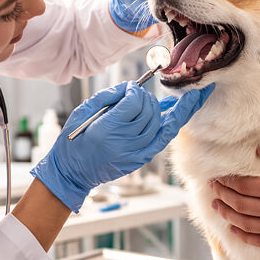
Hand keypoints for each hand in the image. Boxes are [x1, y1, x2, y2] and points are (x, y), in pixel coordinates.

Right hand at [31, 81, 213, 211]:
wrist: (73, 173)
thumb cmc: (73, 142)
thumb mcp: (82, 113)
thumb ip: (108, 96)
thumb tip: (130, 87)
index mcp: (107, 130)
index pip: (134, 103)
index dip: (135, 90)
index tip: (131, 87)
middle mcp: (124, 143)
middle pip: (149, 112)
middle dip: (147, 98)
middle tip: (139, 93)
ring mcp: (136, 153)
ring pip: (160, 123)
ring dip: (162, 107)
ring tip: (170, 96)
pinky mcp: (142, 159)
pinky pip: (164, 138)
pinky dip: (175, 122)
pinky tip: (186, 108)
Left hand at [210, 139, 259, 246]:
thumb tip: (259, 149)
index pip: (246, 186)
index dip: (228, 181)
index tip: (218, 175)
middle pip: (241, 205)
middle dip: (223, 196)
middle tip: (213, 188)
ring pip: (247, 225)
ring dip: (228, 215)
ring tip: (217, 206)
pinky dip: (244, 236)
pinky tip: (234, 229)